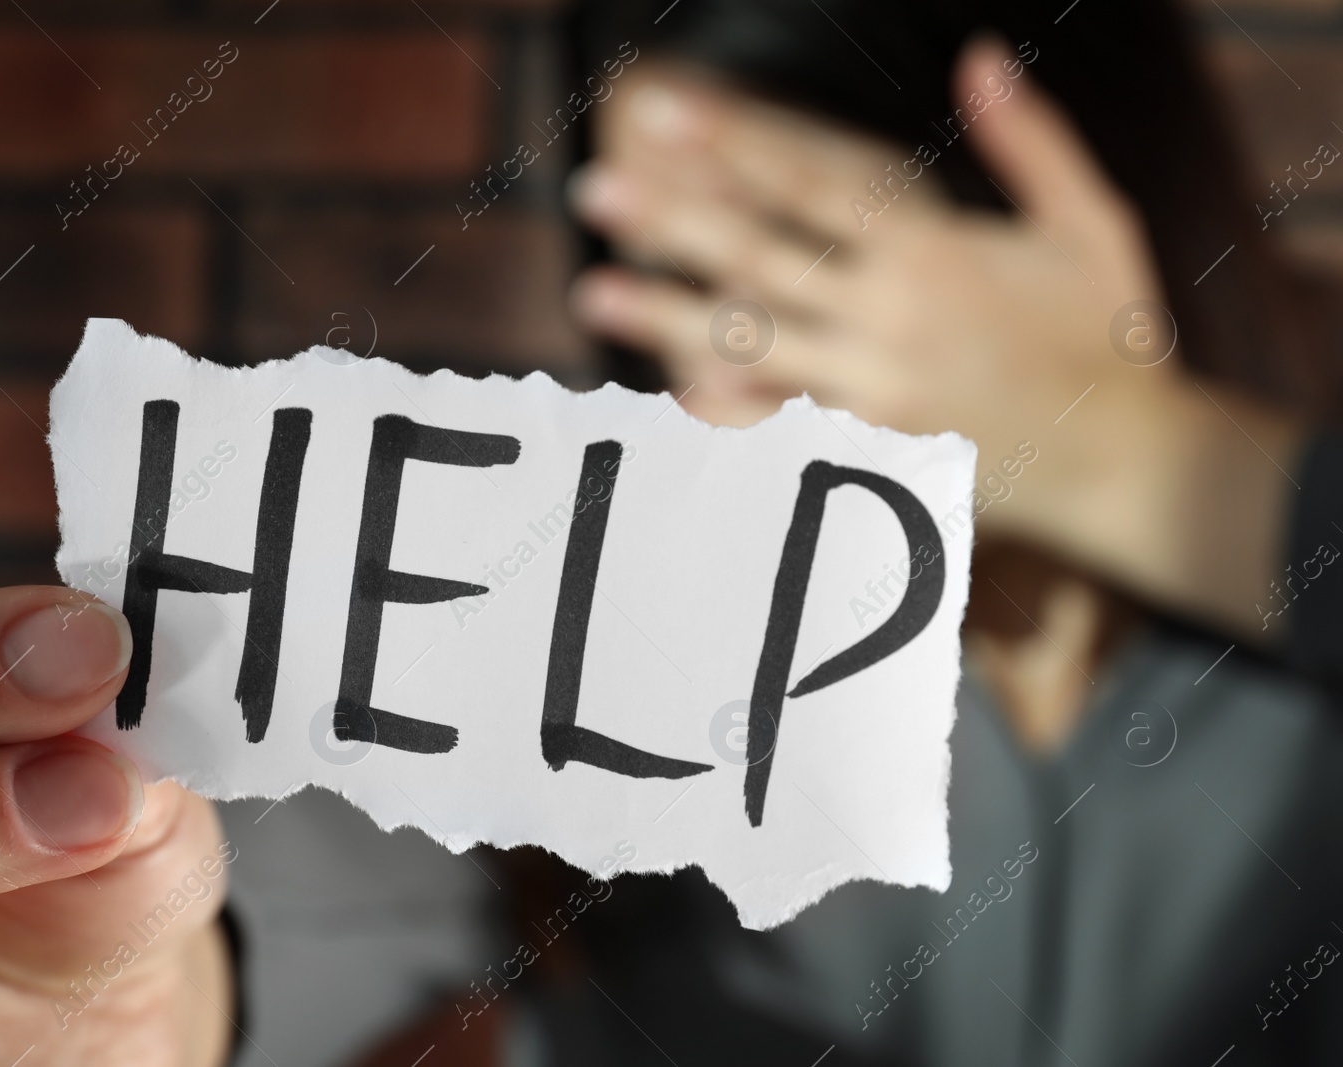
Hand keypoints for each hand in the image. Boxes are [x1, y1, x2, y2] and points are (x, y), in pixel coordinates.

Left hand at [570, 40, 1301, 642]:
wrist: (1130, 466)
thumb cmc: (1114, 336)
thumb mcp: (1090, 221)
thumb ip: (1030, 139)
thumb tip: (982, 54)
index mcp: (936, 252)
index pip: (814, 185)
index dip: (737, 146)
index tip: (668, 114)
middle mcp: (892, 318)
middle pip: (761, 259)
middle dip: (673, 220)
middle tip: (593, 189)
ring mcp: (874, 391)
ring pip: (752, 344)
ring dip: (666, 316)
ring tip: (593, 290)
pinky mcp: (871, 450)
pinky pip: (780, 428)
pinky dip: (721, 412)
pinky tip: (662, 395)